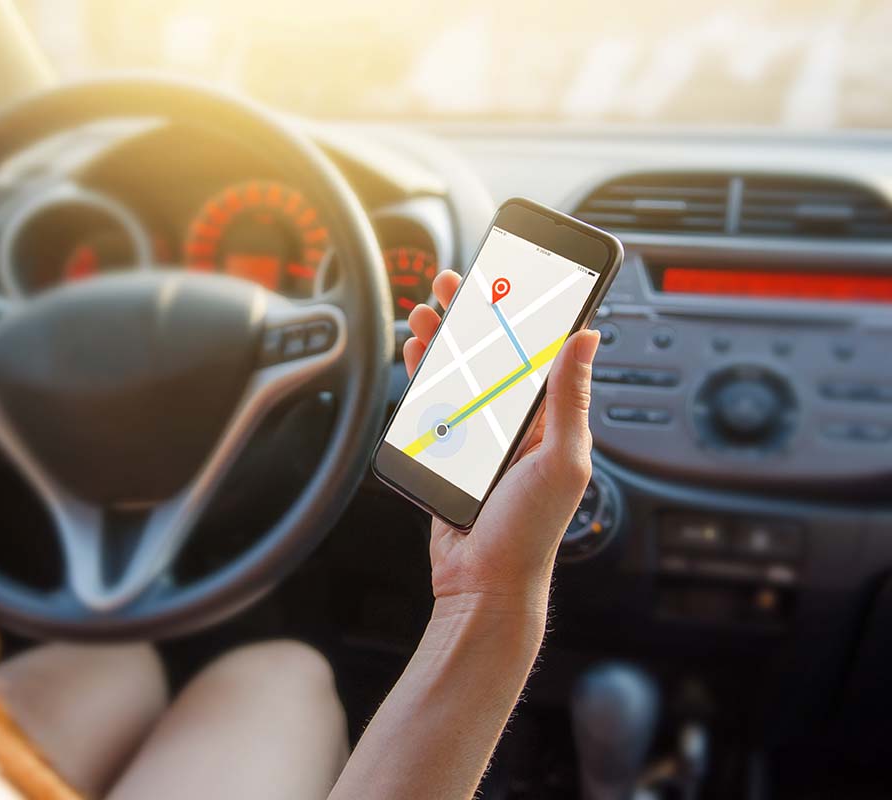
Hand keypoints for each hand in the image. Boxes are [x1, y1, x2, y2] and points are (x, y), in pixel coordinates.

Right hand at [404, 271, 599, 614]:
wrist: (484, 583)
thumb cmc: (530, 532)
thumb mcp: (561, 460)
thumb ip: (569, 398)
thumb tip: (588, 338)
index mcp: (552, 421)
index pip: (541, 352)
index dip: (524, 313)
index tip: (509, 279)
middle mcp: (518, 425)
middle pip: (493, 356)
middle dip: (472, 317)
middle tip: (454, 285)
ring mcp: (483, 438)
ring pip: (460, 376)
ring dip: (444, 341)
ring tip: (427, 313)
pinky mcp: (452, 453)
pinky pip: (436, 406)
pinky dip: (425, 377)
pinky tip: (417, 356)